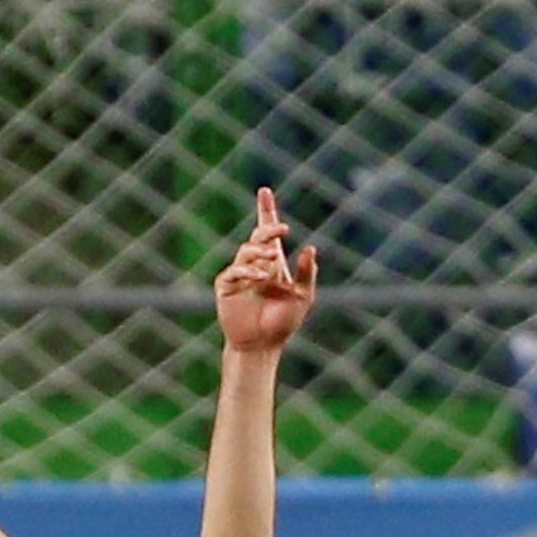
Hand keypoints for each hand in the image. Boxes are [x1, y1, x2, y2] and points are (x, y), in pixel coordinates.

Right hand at [216, 188, 317, 356]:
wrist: (262, 345)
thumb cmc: (282, 323)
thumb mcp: (302, 297)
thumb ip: (307, 273)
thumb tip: (310, 248)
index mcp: (272, 264)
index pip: (267, 232)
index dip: (266, 211)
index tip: (265, 191)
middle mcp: (254, 265)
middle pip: (257, 236)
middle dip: (268, 229)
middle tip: (283, 229)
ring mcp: (239, 275)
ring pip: (246, 252)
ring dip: (260, 252)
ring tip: (274, 259)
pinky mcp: (226, 287)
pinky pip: (234, 272)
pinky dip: (248, 271)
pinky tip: (261, 276)